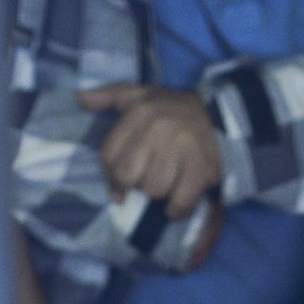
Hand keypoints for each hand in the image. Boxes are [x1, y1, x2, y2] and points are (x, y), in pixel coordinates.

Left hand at [79, 85, 221, 219]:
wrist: (223, 116)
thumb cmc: (174, 110)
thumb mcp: (142, 94)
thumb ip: (110, 96)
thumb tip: (80, 98)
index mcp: (140, 112)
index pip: (109, 156)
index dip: (111, 176)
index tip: (120, 184)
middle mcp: (158, 128)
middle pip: (129, 177)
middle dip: (137, 183)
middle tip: (151, 177)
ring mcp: (181, 148)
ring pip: (153, 190)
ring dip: (160, 193)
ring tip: (170, 180)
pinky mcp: (201, 169)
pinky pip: (178, 202)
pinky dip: (177, 209)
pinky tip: (179, 202)